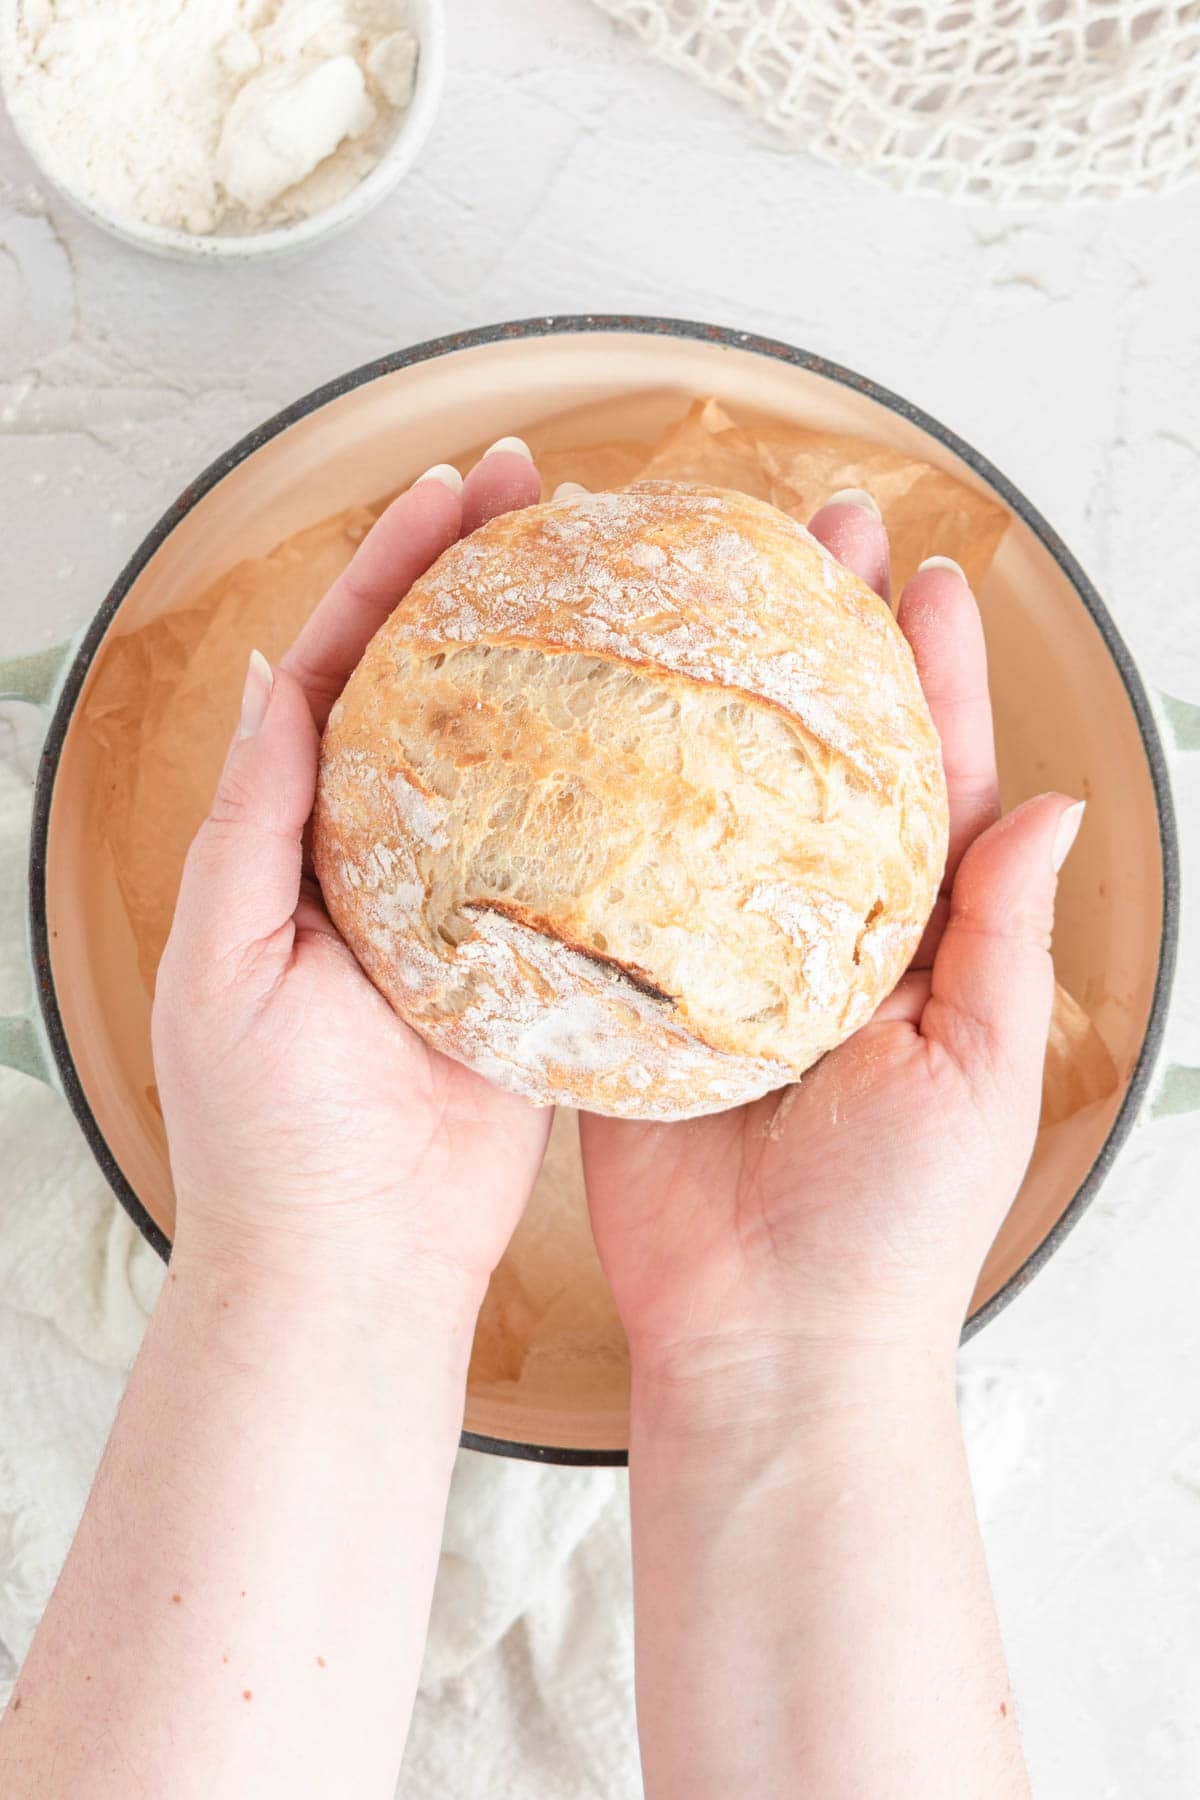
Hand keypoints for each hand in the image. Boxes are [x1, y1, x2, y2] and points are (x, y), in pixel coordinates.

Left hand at [152, 444, 547, 1303]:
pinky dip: (610, 784)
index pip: (343, 668)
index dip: (394, 572)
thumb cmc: (268, 1128)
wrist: (352, 1257)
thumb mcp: (223, 956)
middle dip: (485, 581)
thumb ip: (252, 817)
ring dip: (560, 665)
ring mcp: (467, 902)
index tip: (454, 492)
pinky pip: (576, 853)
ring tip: (618, 579)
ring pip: (518, 755)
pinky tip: (660, 727)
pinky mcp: (534, 961)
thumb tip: (274, 675)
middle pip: (440, 686)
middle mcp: (383, 853)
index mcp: (296, 837)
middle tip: (550, 495)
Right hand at [581, 496, 1083, 1402]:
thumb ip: (1006, 937)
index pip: (927, 774)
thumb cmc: (894, 1224)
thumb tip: (1051, 806)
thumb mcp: (981, 1071)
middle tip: (803, 529)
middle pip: (812, 757)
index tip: (921, 573)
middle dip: (816, 642)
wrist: (769, 1338)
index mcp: (914, 939)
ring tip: (689, 589)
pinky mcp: (632, 1001)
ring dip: (703, 698)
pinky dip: (602, 810)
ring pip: (708, 801)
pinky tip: (583, 725)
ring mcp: (719, 959)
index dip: (928, 671)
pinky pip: (616, 890)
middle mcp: (814, 930)